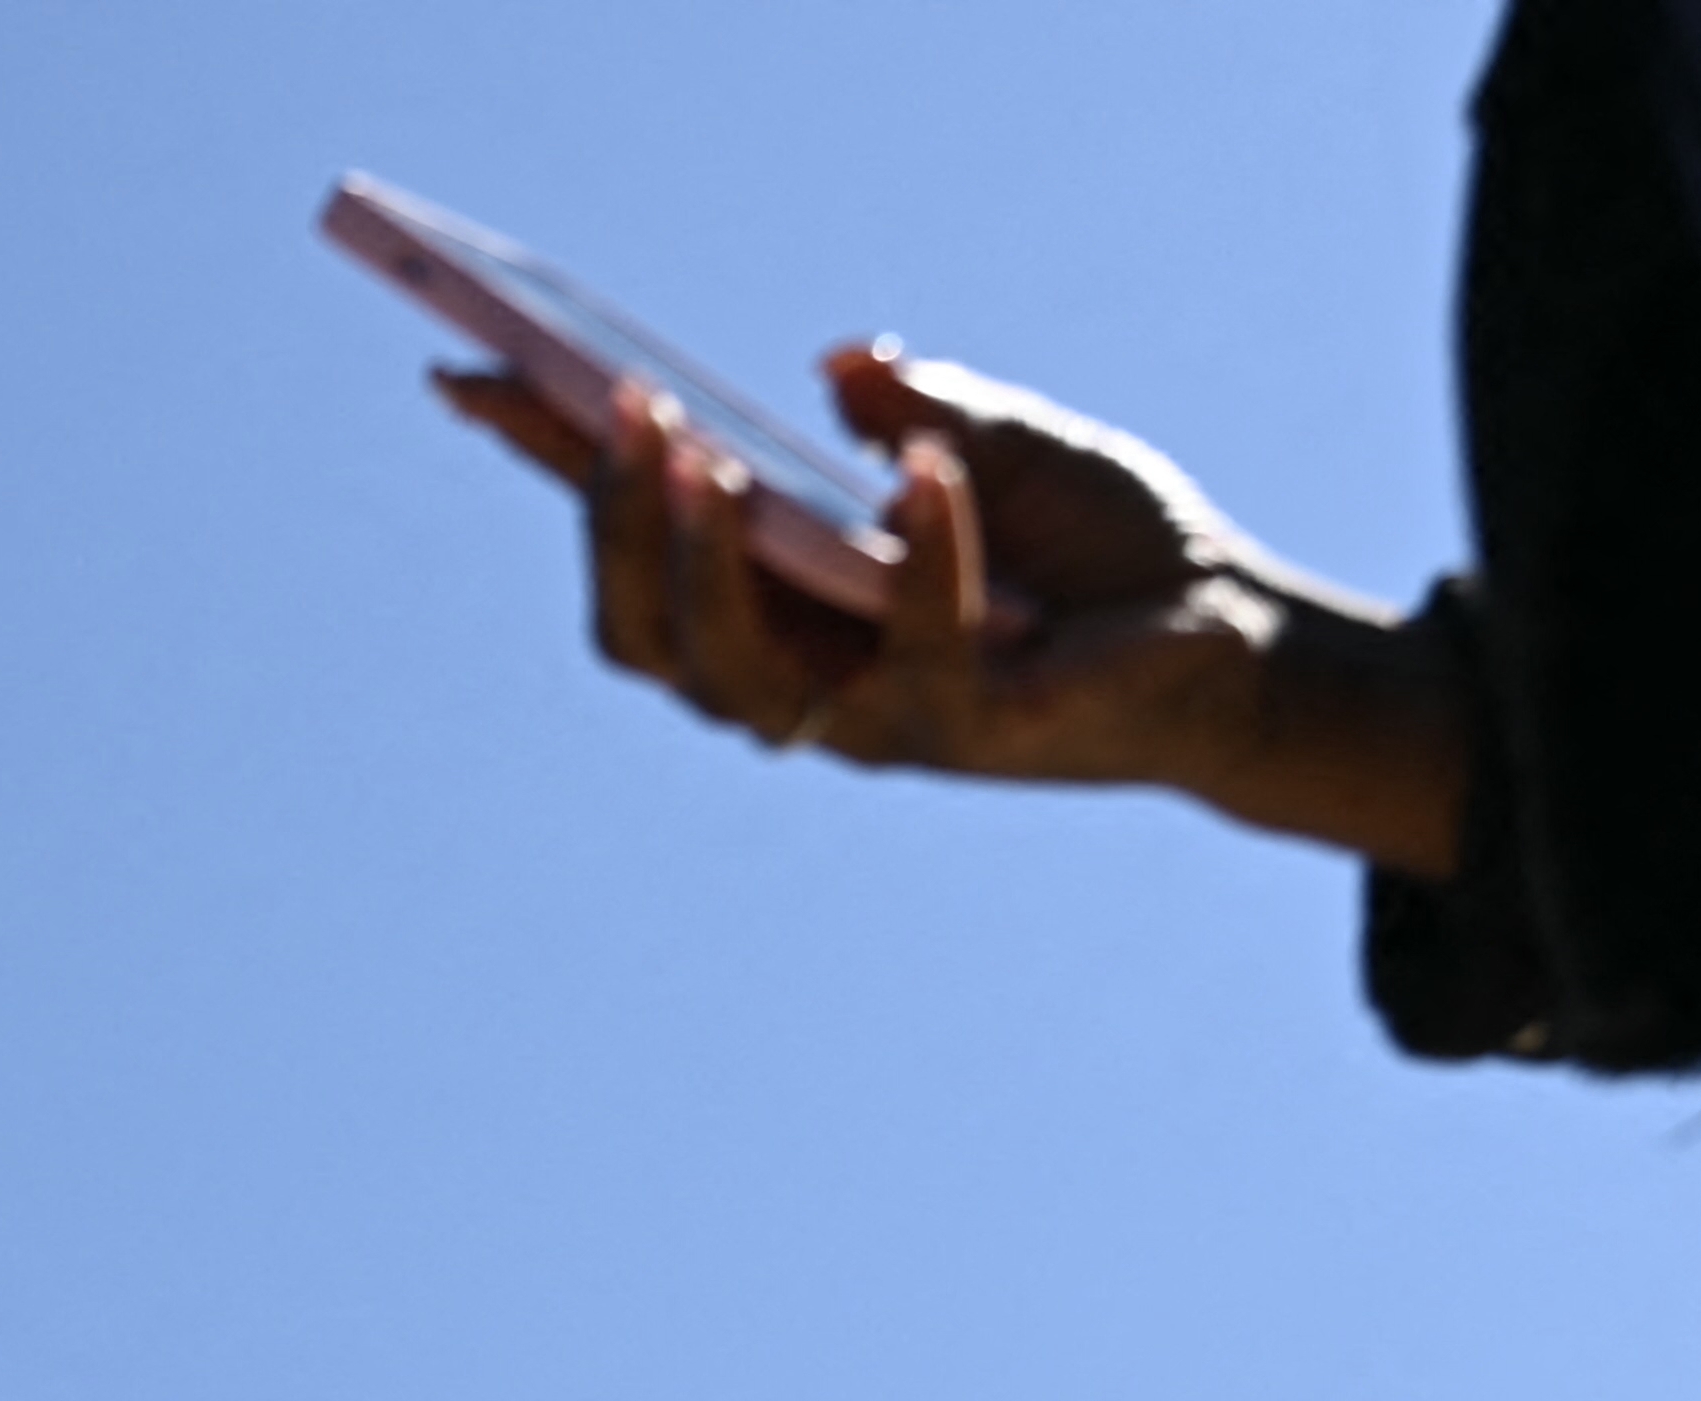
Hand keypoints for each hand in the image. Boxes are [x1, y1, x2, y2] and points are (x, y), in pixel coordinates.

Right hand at [431, 346, 1462, 866]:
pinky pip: (911, 647)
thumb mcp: (999, 438)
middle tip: (617, 405)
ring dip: (702, 557)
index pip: (639, 544)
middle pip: (644, 638)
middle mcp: (804, 680)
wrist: (1237, 637)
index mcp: (784, 605)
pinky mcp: (967, 733)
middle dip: (613, 527)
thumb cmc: (1105, 547)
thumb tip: (842, 367)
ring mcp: (874, 721)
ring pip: (729, 672)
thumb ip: (916, 406)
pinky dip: (915, 544)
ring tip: (701, 446)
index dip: (548, 471)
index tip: (463, 377)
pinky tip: (919, 464)